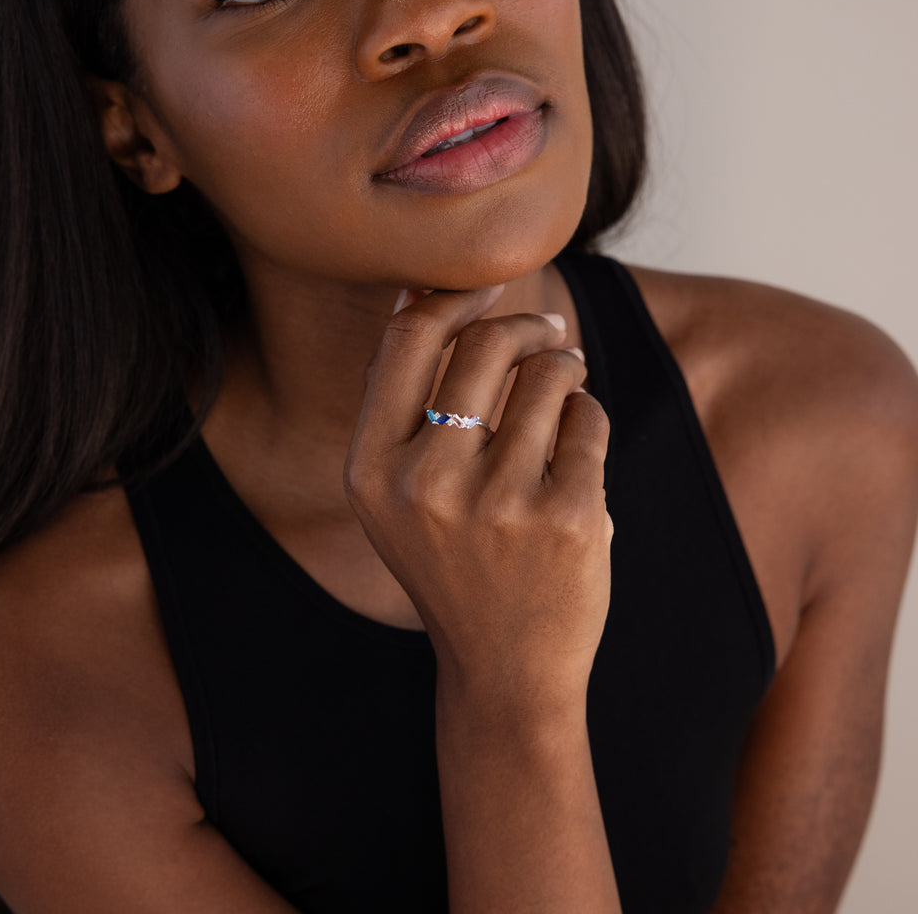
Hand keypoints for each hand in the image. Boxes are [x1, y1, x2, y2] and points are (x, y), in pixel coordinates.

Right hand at [344, 286, 611, 699]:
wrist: (505, 670)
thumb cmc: (452, 561)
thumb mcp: (395, 495)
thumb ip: (399, 400)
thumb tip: (418, 293)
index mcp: (370, 471)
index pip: (406, 341)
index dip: (451, 298)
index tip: (486, 289)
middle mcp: (424, 483)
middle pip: (485, 345)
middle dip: (527, 326)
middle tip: (548, 335)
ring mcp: (497, 503)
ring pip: (548, 375)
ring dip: (565, 370)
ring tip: (566, 391)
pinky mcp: (566, 517)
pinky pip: (589, 419)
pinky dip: (588, 418)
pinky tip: (577, 449)